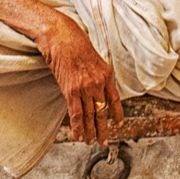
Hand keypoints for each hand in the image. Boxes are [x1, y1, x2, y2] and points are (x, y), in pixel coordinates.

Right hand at [36, 14, 123, 144]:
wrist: (61, 36)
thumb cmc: (74, 44)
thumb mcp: (93, 58)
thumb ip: (96, 74)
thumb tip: (95, 88)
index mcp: (106, 74)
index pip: (115, 100)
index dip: (117, 114)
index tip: (118, 124)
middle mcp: (98, 83)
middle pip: (102, 111)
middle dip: (103, 128)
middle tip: (104, 141)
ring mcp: (85, 87)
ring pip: (89, 115)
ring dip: (90, 131)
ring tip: (91, 142)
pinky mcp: (71, 90)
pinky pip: (76, 113)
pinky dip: (77, 126)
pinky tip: (78, 136)